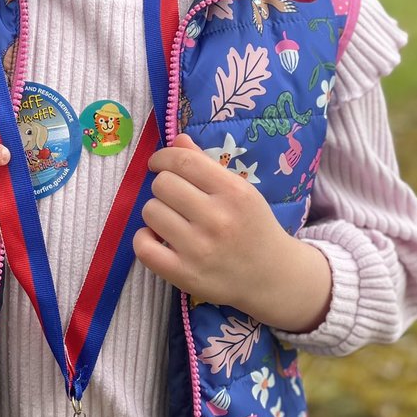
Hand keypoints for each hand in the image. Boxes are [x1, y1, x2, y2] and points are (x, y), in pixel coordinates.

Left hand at [132, 134, 331, 332]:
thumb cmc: (253, 226)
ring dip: (156, 211)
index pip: (183, 161)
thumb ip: (206, 164)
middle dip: (163, 186)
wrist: (272, 276)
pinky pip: (143, 247)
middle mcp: (217, 219)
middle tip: (174, 198)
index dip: (163, 157)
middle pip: (162, 184)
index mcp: (234, 192)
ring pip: (150, 211)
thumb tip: (177, 140)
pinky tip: (157, 238)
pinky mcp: (185, 274)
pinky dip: (144, 239)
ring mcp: (199, 249)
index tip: (159, 163)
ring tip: (172, 219)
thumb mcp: (240, 190)